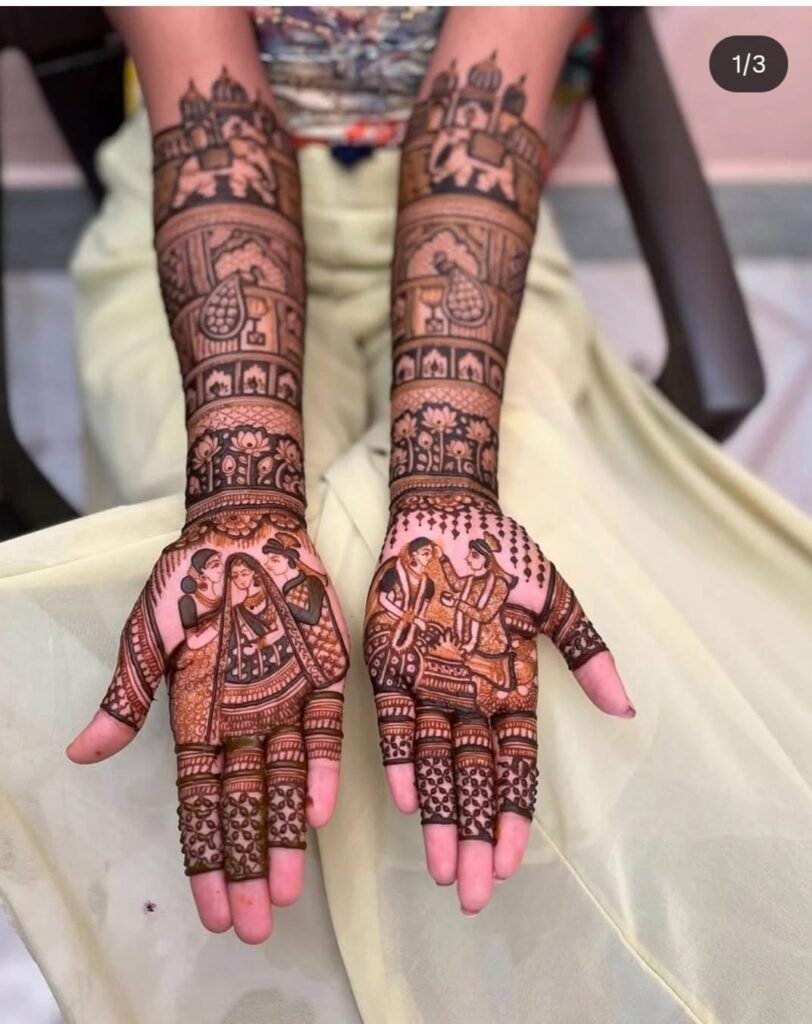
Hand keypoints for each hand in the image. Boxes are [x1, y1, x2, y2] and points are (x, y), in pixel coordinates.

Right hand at [68, 506, 348, 942]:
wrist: (246, 531)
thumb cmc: (189, 582)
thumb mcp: (148, 637)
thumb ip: (127, 696)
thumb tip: (80, 754)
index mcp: (198, 720)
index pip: (200, 804)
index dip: (205, 857)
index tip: (213, 911)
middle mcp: (245, 723)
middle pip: (245, 808)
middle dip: (248, 866)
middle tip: (257, 926)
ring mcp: (288, 703)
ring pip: (288, 784)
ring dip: (288, 836)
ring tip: (288, 891)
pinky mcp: (327, 677)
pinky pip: (328, 731)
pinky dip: (324, 767)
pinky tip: (322, 810)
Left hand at [363, 492, 633, 914]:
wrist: (445, 514)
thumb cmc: (505, 555)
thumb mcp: (554, 600)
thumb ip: (587, 651)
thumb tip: (627, 708)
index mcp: (511, 688)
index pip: (515, 767)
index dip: (513, 815)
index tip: (513, 864)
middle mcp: (468, 698)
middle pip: (474, 781)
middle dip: (475, 838)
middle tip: (473, 896)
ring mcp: (426, 686)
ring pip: (433, 764)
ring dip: (440, 816)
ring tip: (443, 870)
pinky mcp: (388, 667)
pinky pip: (392, 722)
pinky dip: (399, 758)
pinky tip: (408, 799)